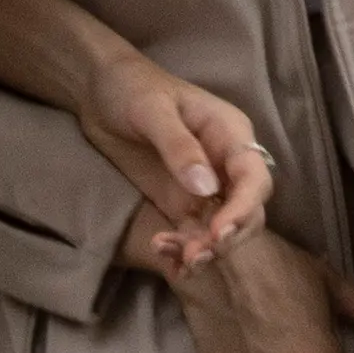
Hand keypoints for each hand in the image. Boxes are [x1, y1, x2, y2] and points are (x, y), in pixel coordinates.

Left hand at [81, 49, 271, 274]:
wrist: (100, 91)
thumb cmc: (132, 88)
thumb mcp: (152, 110)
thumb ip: (179, 146)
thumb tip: (206, 188)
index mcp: (230, 134)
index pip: (253, 178)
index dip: (243, 208)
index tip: (218, 232)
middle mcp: (225, 165)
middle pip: (247, 212)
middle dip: (227, 238)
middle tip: (195, 255)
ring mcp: (204, 188)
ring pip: (221, 230)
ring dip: (205, 250)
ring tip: (176, 259)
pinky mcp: (180, 203)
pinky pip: (193, 235)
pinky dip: (185, 253)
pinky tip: (170, 264)